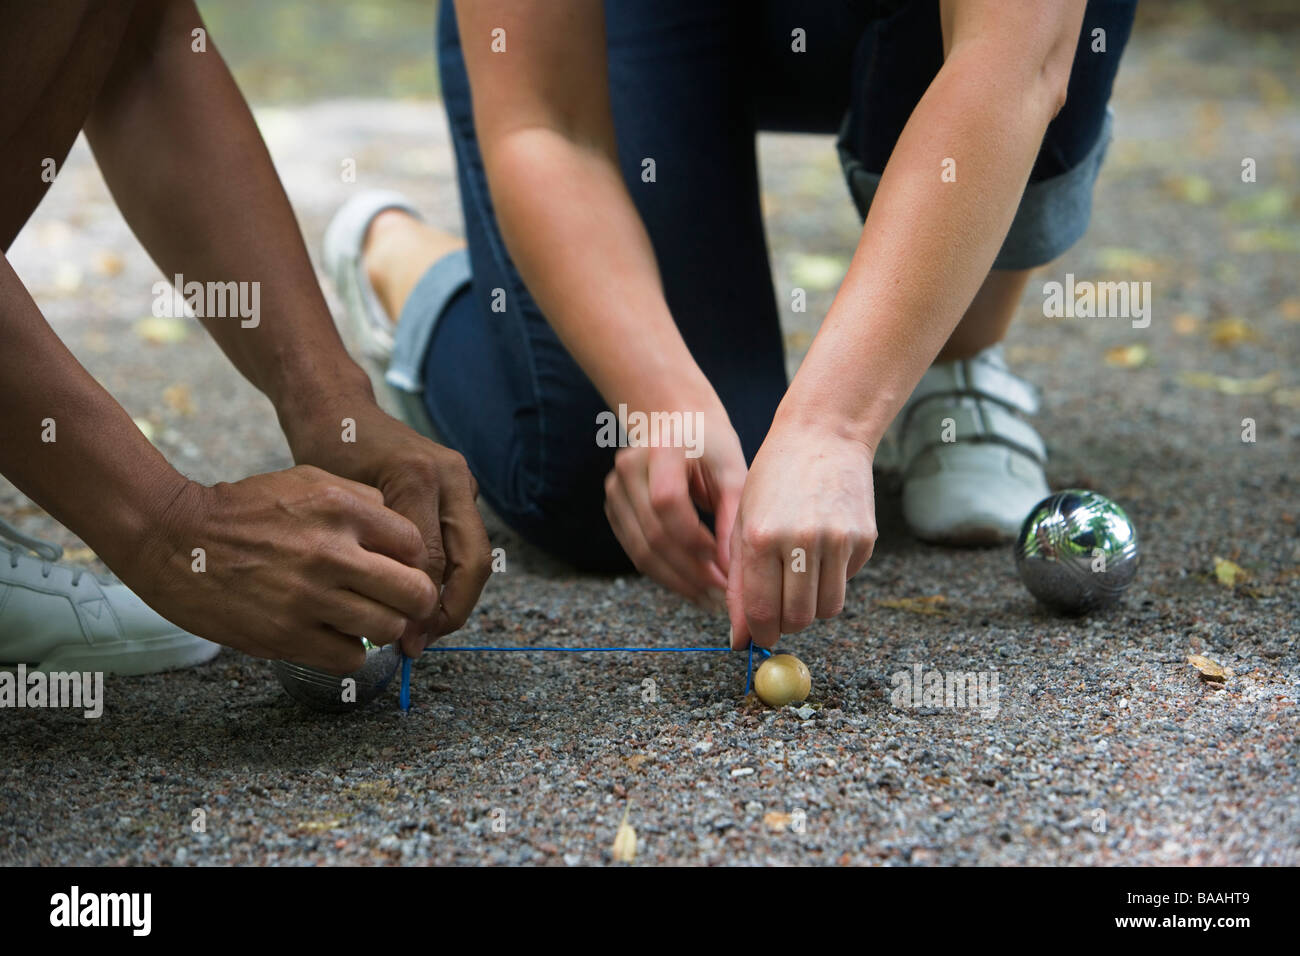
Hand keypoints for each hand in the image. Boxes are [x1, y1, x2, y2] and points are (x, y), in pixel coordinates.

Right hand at [128, 466, 438, 672]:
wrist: (172, 538)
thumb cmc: (244, 509)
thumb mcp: (308, 480)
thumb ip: (362, 502)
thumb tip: (403, 538)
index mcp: (341, 509)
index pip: (417, 547)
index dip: (412, 562)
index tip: (399, 569)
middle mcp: (331, 552)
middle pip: (414, 593)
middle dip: (412, 601)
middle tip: (397, 603)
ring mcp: (309, 597)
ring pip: (388, 630)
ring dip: (382, 628)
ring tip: (362, 619)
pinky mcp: (286, 635)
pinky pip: (350, 658)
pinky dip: (348, 651)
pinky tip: (331, 635)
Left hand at [282, 402, 491, 655]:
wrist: (338, 409)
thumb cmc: (327, 451)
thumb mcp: (339, 504)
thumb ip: (370, 552)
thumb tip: (389, 616)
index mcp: (420, 478)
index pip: (432, 561)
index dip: (420, 608)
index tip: (402, 642)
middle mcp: (452, 477)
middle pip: (472, 561)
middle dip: (451, 610)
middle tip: (422, 642)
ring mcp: (462, 480)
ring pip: (473, 555)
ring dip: (454, 597)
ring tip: (423, 630)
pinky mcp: (460, 486)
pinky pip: (463, 541)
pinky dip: (448, 575)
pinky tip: (422, 600)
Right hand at [602, 411, 746, 610]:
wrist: (678, 424)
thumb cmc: (712, 447)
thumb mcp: (732, 471)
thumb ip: (733, 518)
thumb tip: (733, 572)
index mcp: (660, 446)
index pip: (666, 502)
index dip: (693, 539)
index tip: (724, 563)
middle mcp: (628, 466)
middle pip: (653, 534)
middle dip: (691, 571)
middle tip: (724, 594)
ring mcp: (615, 489)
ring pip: (642, 551)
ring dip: (678, 581)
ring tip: (712, 597)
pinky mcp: (614, 509)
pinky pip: (637, 552)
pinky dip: (666, 575)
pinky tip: (693, 586)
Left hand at [726, 424, 876, 648]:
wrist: (824, 435)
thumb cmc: (773, 479)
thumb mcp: (743, 524)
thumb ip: (739, 584)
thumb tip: (740, 640)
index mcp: (760, 537)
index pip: (762, 612)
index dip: (760, 634)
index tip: (759, 637)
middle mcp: (799, 541)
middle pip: (798, 618)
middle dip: (786, 624)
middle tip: (779, 611)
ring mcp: (836, 540)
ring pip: (827, 609)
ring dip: (812, 607)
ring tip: (799, 580)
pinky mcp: (864, 539)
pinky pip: (847, 583)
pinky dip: (832, 580)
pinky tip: (822, 549)